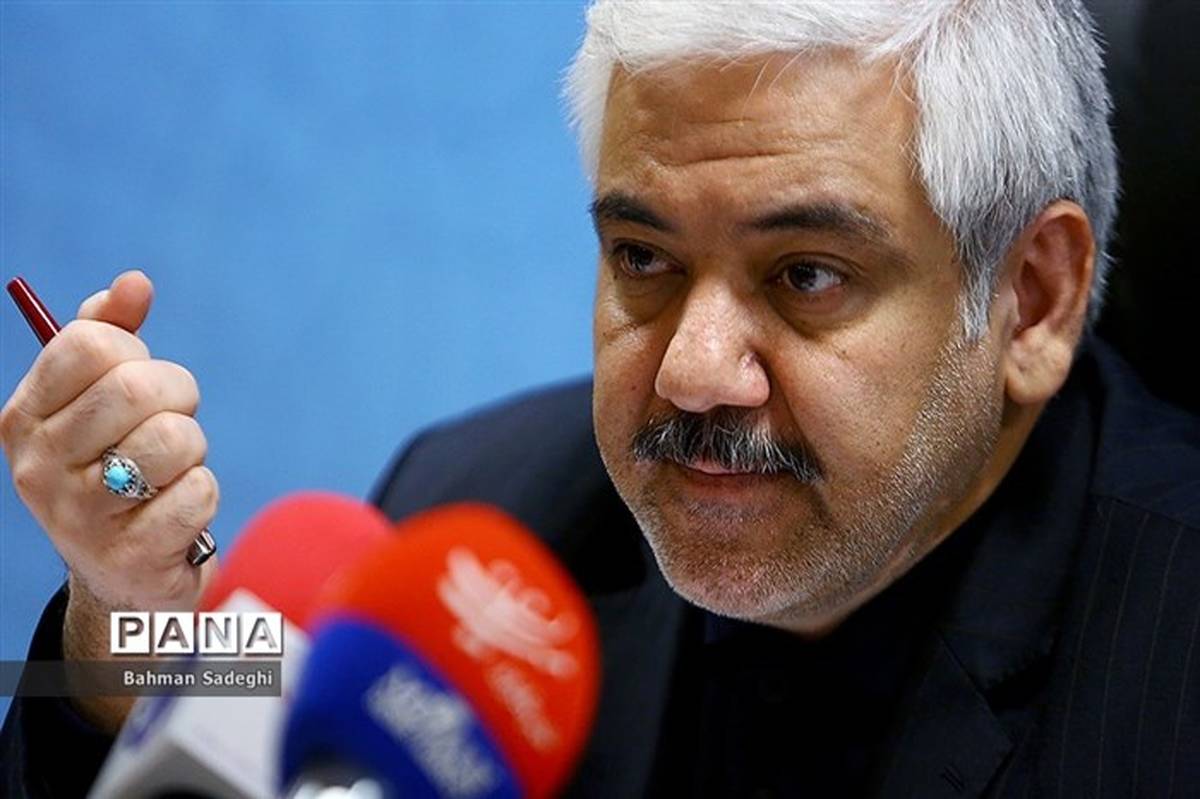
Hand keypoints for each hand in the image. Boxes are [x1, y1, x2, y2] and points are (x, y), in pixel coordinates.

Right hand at [0, 271, 218, 730]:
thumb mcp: (101, 402)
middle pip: (137, 387)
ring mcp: (78, 517)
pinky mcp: (128, 557)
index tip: (137, 380)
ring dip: (193, 449)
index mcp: (24, 418)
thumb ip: (112, 335)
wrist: (122, 576)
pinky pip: (199, 493)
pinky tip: (176, 514)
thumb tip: (134, 282)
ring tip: (172, 472)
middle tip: (172, 422)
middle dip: (178, 397)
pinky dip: (203, 496)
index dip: (135, 353)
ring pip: (174, 440)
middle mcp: (38, 466)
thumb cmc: (117, 469)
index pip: (89, 343)